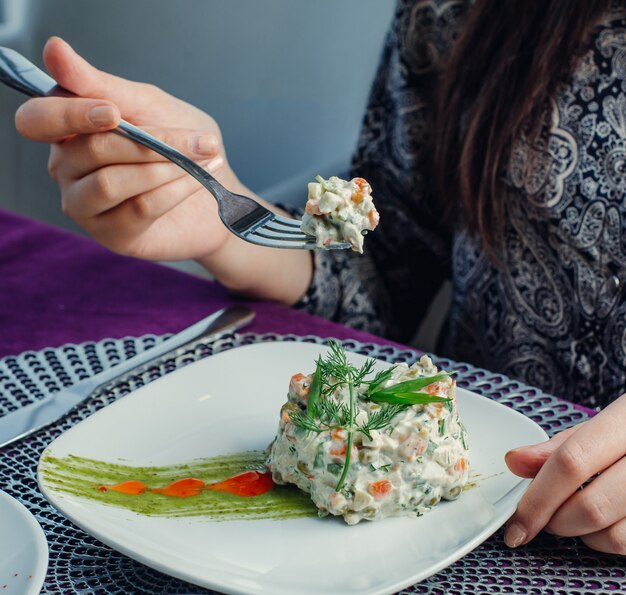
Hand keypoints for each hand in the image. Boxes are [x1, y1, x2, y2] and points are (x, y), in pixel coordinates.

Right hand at [14, 37, 312, 303]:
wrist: (218, 191)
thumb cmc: (182, 146)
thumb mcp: (152, 107)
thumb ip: (104, 86)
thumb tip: (54, 50)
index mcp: (68, 130)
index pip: (38, 120)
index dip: (70, 115)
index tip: (115, 112)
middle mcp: (66, 168)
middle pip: (91, 149)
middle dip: (152, 141)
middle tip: (199, 140)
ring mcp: (85, 206)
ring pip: (110, 182)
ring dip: (164, 168)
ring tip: (201, 162)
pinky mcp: (112, 236)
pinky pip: (137, 209)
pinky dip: (172, 191)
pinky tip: (195, 182)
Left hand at [504, 393, 625, 554]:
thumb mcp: (599, 427)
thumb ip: (559, 446)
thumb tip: (514, 461)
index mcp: (624, 423)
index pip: (571, 463)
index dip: (537, 498)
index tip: (516, 524)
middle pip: (589, 505)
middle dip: (554, 520)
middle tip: (543, 515)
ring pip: (611, 534)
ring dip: (579, 533)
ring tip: (572, 514)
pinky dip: (604, 541)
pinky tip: (601, 523)